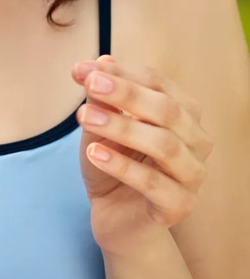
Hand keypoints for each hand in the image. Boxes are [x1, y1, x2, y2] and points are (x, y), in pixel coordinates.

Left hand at [72, 54, 213, 257]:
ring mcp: (192, 176)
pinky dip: (122, 166)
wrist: (114, 216)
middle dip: (126, 93)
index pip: (159, 84)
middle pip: (168, 111)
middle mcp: (197, 143)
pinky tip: (93, 152)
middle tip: (89, 85)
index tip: (80, 69)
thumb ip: (102, 99)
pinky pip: (153, 183)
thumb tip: (101, 62)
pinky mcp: (179, 206)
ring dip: (123, 127)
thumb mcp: (100, 127)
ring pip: (165, 146)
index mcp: (183, 116)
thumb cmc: (112, 164)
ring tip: (84, 117)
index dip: (121, 73)